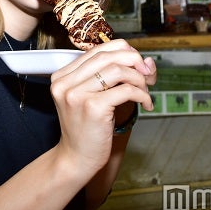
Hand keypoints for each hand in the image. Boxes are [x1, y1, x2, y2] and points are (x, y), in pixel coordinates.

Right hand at [48, 39, 154, 176]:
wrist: (76, 159)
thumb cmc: (87, 128)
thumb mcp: (94, 97)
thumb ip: (114, 76)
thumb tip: (147, 61)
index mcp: (62, 76)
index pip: (97, 50)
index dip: (123, 51)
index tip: (138, 63)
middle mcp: (65, 82)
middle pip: (108, 56)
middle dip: (134, 62)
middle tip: (148, 76)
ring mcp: (77, 94)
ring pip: (118, 70)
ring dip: (139, 80)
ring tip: (145, 93)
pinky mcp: (92, 107)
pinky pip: (126, 90)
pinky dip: (141, 94)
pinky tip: (146, 104)